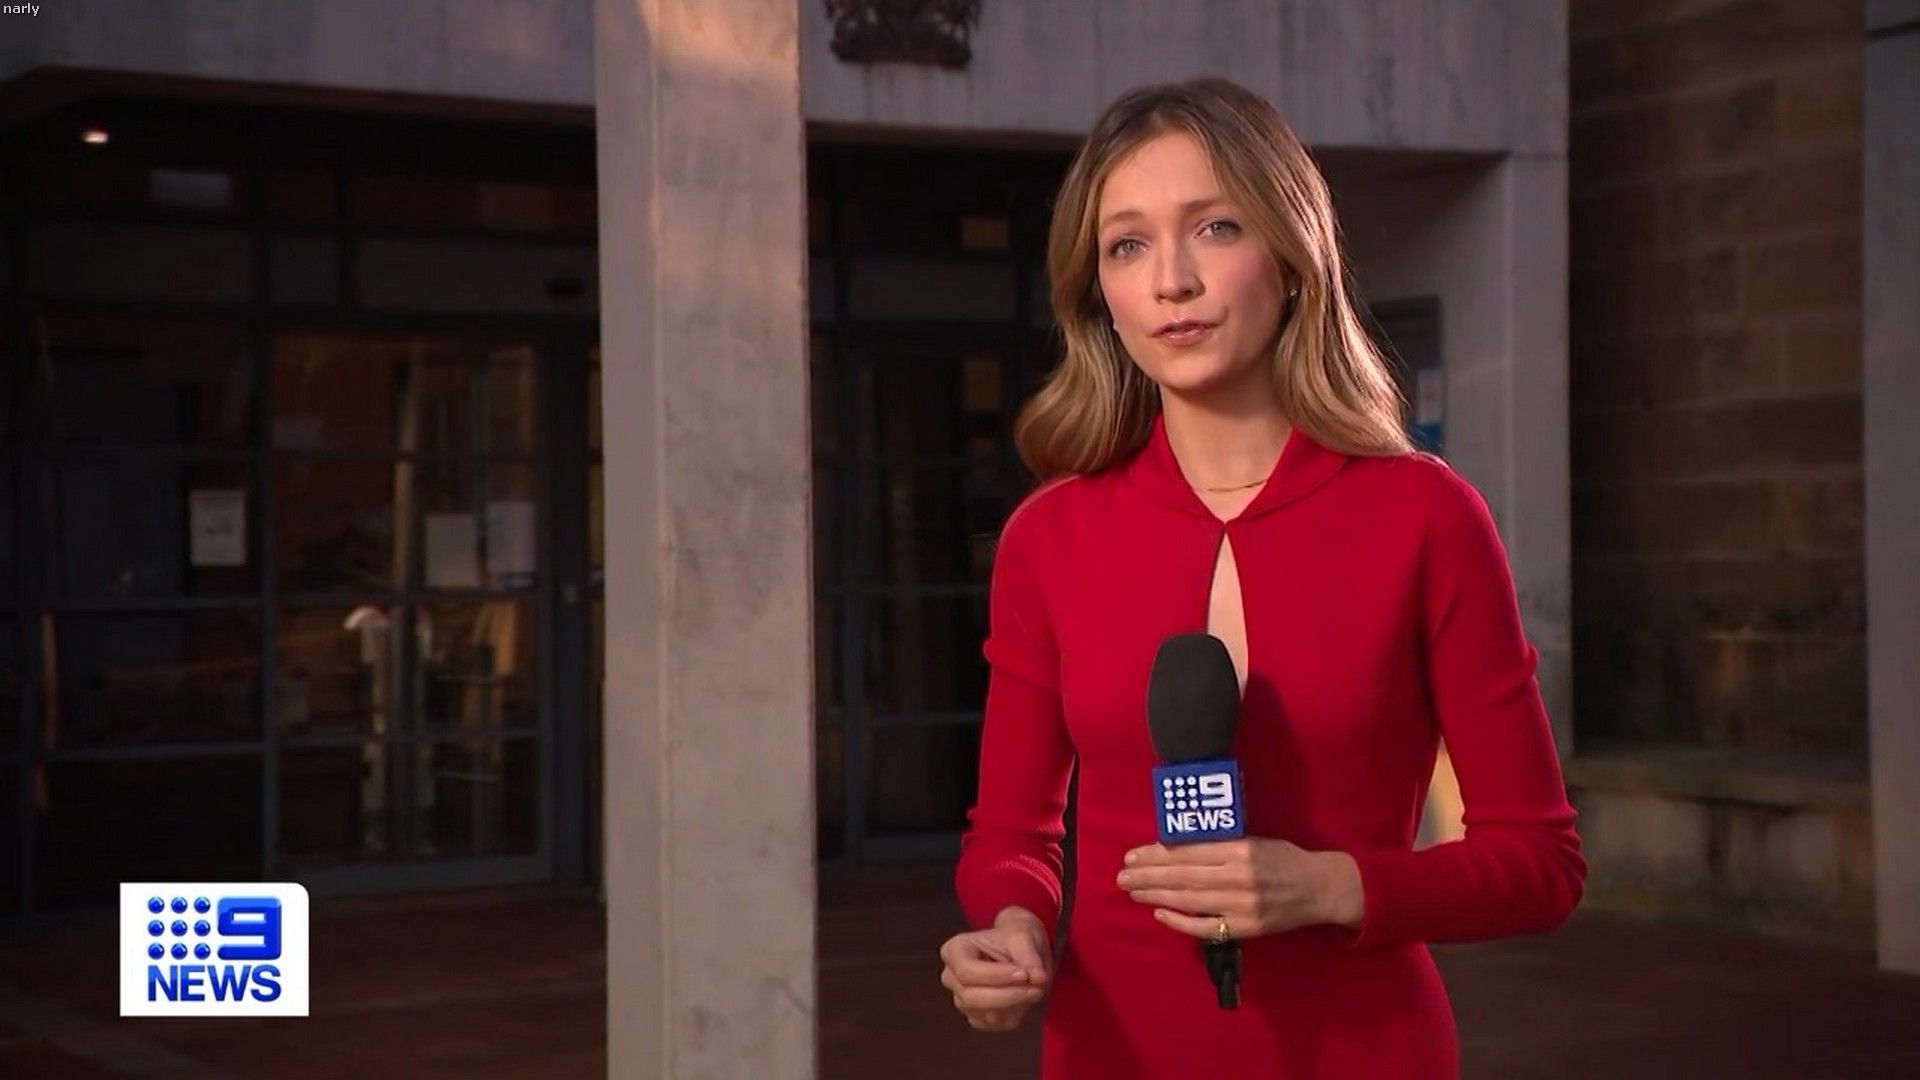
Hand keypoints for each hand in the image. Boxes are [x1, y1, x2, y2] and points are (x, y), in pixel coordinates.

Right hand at [937, 906, 1052, 1031]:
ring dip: (1013, 1005)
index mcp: (955, 950)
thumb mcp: (1025, 936)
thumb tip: (1038, 977)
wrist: (1019, 951)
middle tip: (1037, 987)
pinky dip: (1014, 1015)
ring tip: (1035, 989)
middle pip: (970, 997)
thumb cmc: (1016, 938)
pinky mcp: (976, 1017)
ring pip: (983, 1014)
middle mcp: (952, 977)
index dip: (996, 976)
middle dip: (1007, 995)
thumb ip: (1030, 955)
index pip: (966, 971)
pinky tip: (1025, 999)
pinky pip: (995, 1025)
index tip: (1024, 974)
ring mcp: (962, 999)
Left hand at [1116, 838, 1364, 940]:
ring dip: (1155, 896)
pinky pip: (1205, 927)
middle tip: (1121, 876)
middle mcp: (1238, 877)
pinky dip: (1180, 921)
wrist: (1320, 888)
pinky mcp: (1245, 928)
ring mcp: (1241, 905)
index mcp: (1240, 849)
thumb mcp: (1253, 840)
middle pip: (1182, 876)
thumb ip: (1218, 845)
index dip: (1156, 854)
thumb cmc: (1284, 858)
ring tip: (1132, 891)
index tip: (1132, 855)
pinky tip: (1159, 913)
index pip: (1188, 852)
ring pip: (1189, 900)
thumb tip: (1173, 847)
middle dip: (1147, 876)